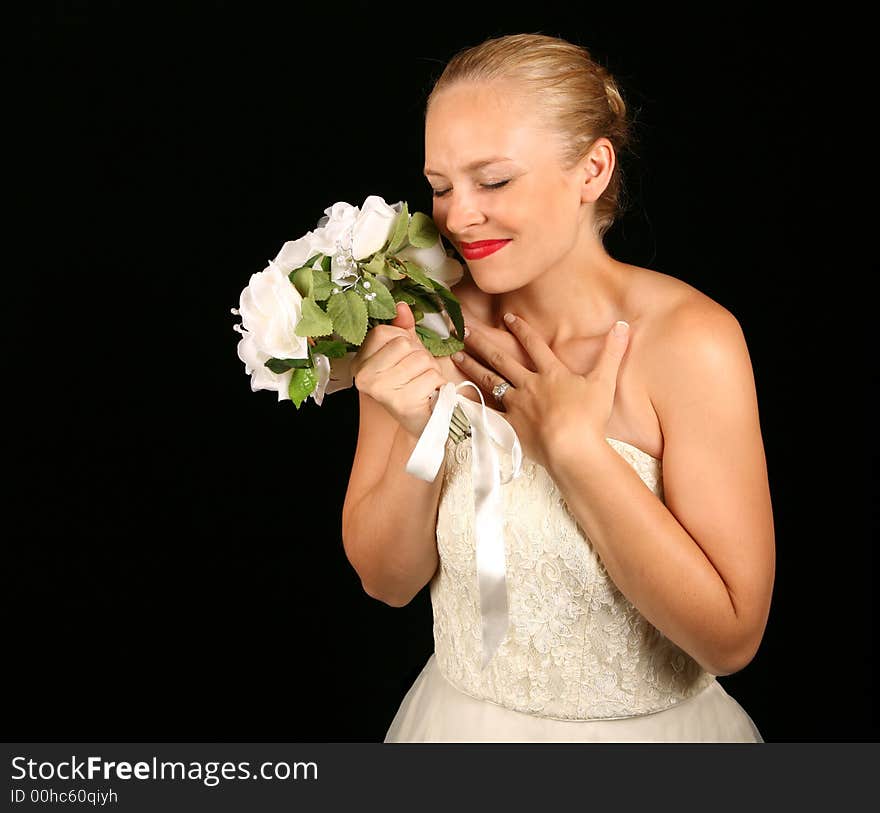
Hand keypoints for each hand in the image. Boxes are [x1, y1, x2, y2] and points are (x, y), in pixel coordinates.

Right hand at [350, 302, 447, 439]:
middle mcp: (364, 377)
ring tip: (422, 383)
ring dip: (429, 370)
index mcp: (359, 363)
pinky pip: (430, 376)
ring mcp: (381, 390)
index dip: (402, 339)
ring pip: (420, 359)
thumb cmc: (412, 385)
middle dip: (419, 355)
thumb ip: (402, 328)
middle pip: (404, 344)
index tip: (403, 358)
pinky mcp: (401, 402)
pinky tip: (428, 394)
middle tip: (415, 374)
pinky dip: (436, 383)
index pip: (384, 332)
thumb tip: (402, 306)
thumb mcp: (404, 353)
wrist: (421, 422)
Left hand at [451, 312, 630, 468]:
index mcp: (551, 374)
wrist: (572, 448)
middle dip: (483, 342)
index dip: (521, 329)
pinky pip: (487, 412)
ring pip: (490, 381)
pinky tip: (457, 397)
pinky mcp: (509, 425)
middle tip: (465, 330)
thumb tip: (624, 326)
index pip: (534, 345)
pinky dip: (471, 404)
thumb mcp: (604, 382)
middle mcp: (529, 385)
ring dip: (472, 366)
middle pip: (502, 359)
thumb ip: (612, 353)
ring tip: (456, 355)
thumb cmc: (589, 418)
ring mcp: (517, 405)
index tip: (508, 317)